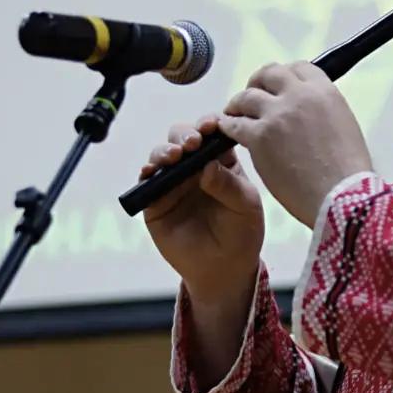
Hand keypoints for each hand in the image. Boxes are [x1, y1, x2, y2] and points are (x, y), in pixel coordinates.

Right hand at [138, 115, 264, 303]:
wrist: (224, 269)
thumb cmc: (242, 232)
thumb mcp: (245, 207)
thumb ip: (228, 185)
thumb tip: (207, 166)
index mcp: (222, 160)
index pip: (213, 133)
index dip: (210, 124)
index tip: (211, 125)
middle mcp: (195, 166)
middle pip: (183, 136)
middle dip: (185, 134)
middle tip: (192, 143)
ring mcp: (174, 182)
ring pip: (163, 154)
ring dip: (165, 150)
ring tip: (174, 157)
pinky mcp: (156, 201)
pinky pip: (147, 182)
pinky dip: (146, 173)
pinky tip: (150, 172)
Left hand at [217, 63, 372, 227]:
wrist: (341, 196)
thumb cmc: (348, 173)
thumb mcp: (345, 126)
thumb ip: (322, 111)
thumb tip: (308, 113)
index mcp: (324, 91)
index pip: (299, 68)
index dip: (285, 75)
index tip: (278, 85)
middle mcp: (299, 96)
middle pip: (269, 75)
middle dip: (258, 83)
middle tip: (252, 94)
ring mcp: (277, 114)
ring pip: (246, 96)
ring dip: (238, 103)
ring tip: (233, 112)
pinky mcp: (259, 137)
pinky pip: (234, 124)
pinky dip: (228, 125)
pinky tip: (226, 129)